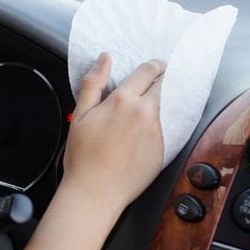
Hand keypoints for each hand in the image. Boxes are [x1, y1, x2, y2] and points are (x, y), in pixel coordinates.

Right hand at [62, 52, 165, 215]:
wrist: (96, 191)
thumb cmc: (83, 156)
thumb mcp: (81, 115)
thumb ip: (93, 83)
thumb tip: (104, 58)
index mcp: (124, 100)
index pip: (148, 71)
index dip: (155, 65)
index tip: (157, 64)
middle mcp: (145, 112)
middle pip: (163, 85)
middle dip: (163, 79)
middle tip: (159, 79)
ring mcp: (158, 130)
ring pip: (168, 105)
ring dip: (164, 99)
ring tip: (156, 101)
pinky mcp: (164, 147)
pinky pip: (168, 126)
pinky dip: (163, 120)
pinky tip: (153, 125)